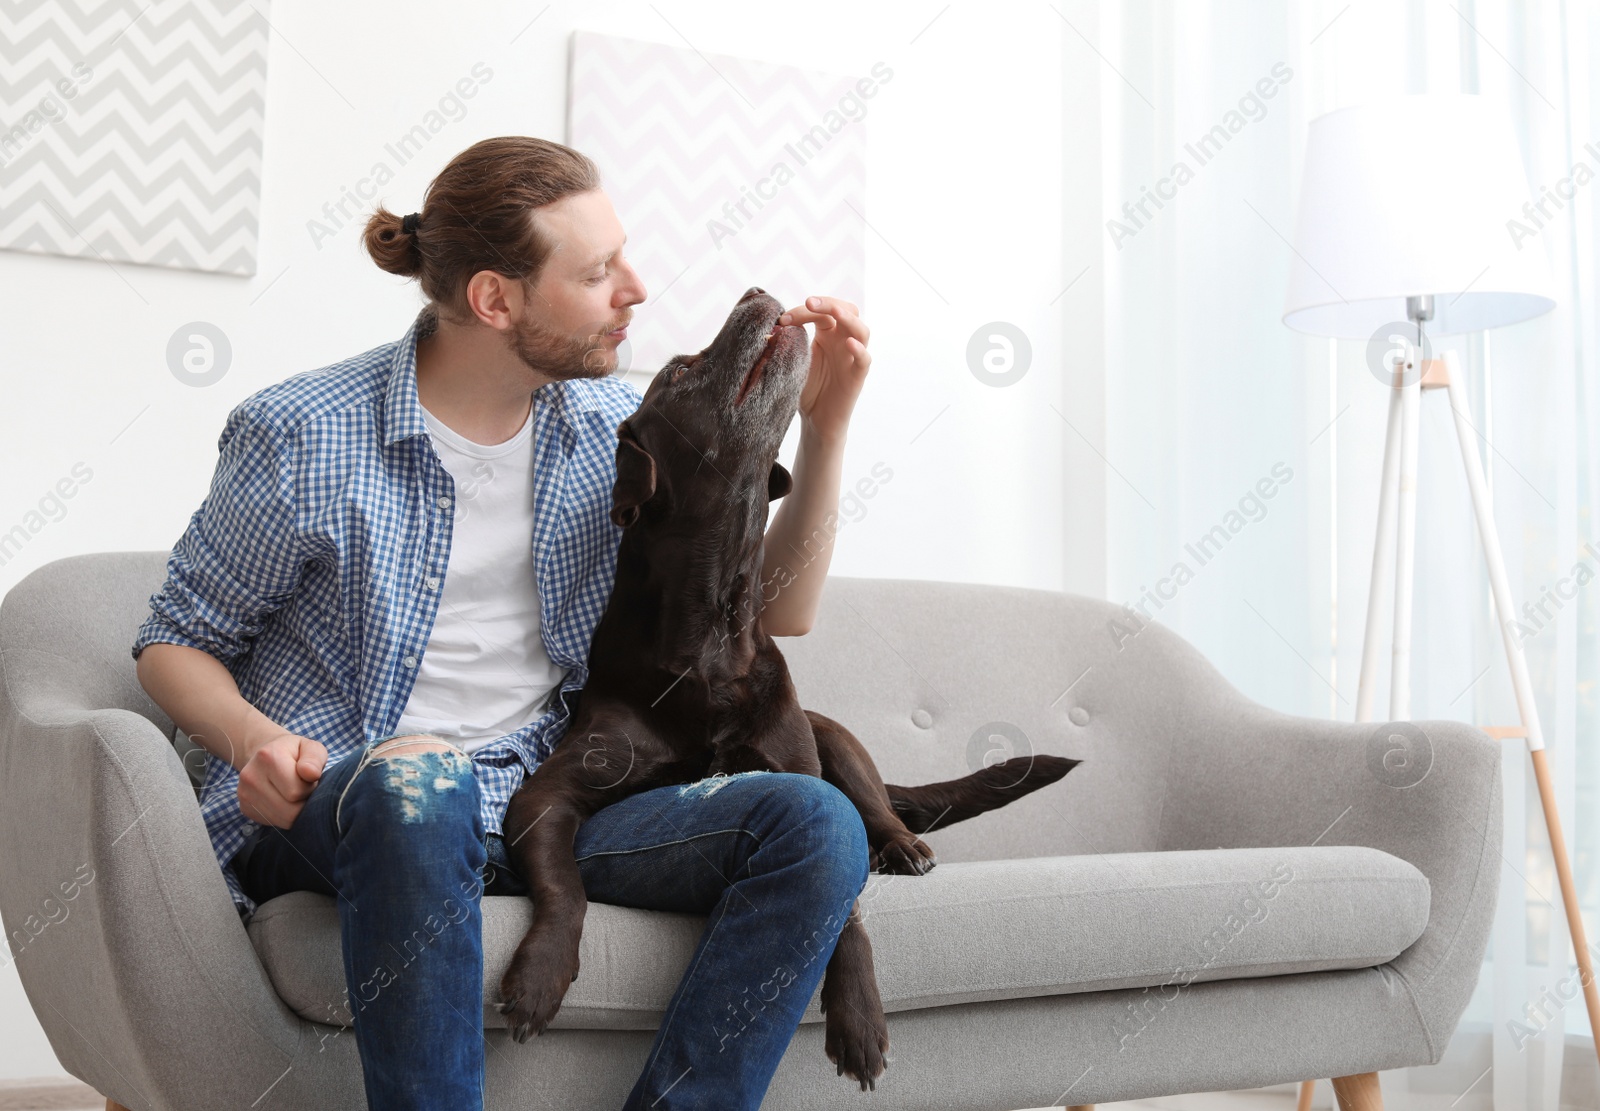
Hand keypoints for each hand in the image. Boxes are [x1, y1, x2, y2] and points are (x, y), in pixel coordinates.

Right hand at [238, 732, 327, 828]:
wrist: (268, 756)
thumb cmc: (295, 753)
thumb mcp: (311, 748)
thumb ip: (315, 758)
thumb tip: (311, 774)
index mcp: (268, 757)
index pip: (296, 792)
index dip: (309, 788)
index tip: (307, 778)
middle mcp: (251, 776)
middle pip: (289, 811)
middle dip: (303, 802)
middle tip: (303, 788)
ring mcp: (244, 794)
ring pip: (282, 820)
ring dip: (295, 811)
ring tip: (294, 794)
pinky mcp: (245, 808)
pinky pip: (273, 823)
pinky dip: (284, 816)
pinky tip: (284, 800)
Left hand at [778, 296, 869, 443]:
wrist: (815, 420)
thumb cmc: (804, 389)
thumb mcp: (792, 362)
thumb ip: (785, 345)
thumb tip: (768, 329)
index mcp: (827, 334)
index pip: (822, 312)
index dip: (803, 311)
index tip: (782, 319)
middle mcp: (843, 341)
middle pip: (847, 310)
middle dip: (828, 303)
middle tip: (809, 302)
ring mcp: (853, 357)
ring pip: (861, 330)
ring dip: (848, 318)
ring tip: (834, 312)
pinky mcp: (857, 376)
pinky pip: (865, 359)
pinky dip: (859, 349)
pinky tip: (848, 343)